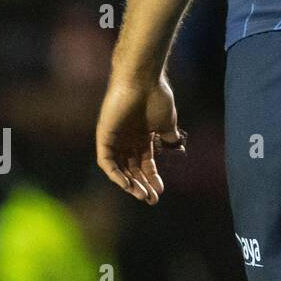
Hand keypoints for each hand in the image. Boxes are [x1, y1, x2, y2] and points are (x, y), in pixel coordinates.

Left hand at [95, 72, 184, 204]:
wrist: (142, 81)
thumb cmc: (156, 98)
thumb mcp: (167, 122)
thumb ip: (169, 137)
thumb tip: (177, 148)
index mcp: (142, 137)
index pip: (145, 163)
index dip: (152, 177)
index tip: (161, 191)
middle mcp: (127, 140)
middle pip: (132, 168)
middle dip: (142, 184)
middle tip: (152, 199)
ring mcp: (115, 138)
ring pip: (119, 168)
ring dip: (130, 183)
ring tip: (142, 195)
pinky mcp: (104, 137)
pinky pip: (106, 162)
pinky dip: (115, 174)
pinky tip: (127, 184)